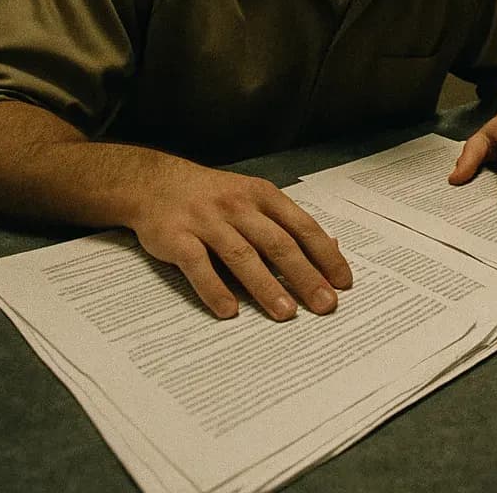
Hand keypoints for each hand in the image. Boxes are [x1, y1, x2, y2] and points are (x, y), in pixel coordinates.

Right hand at [125, 157, 352, 321]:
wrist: (153, 182)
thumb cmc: (213, 196)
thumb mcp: (254, 198)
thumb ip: (288, 223)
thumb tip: (331, 247)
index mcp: (262, 196)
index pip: (302, 227)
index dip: (325, 255)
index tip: (343, 282)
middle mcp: (238, 206)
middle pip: (277, 244)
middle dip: (305, 276)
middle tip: (325, 304)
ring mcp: (206, 221)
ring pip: (242, 256)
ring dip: (266, 286)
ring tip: (286, 313)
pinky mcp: (176, 237)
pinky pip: (198, 265)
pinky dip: (214, 289)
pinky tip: (230, 311)